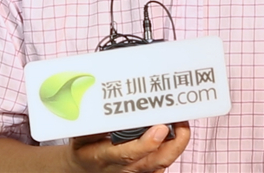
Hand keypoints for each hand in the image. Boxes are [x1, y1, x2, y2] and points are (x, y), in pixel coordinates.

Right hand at [66, 122, 190, 172]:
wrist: (83, 169)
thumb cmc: (84, 147)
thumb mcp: (81, 133)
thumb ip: (93, 120)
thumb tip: (103, 97)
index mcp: (103, 157)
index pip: (127, 154)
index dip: (146, 143)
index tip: (160, 128)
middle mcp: (122, 169)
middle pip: (153, 161)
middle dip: (172, 142)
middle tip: (180, 121)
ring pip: (162, 163)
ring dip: (177, 143)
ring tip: (182, 121)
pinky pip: (163, 163)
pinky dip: (173, 147)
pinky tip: (177, 130)